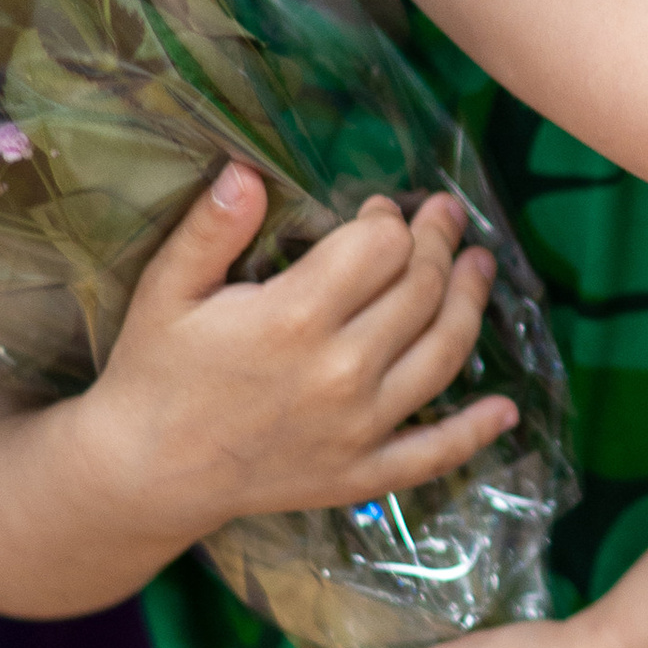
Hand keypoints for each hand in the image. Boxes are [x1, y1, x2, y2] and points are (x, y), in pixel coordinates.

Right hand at [81, 166, 514, 545]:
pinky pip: (434, 453)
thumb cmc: (154, 372)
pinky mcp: (361, 475)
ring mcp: (358, 429)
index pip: (381, 249)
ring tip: (480, 267)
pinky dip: (475, 432)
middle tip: (445, 217)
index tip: (380, 211)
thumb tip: (247, 172)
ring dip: (470, 305)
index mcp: (294, 318)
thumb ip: (211, 228)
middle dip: (438, 243)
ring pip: (442, 355)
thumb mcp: (167, 289)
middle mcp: (340, 372)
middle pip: (420, 291)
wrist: (142, 473)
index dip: (389, 220)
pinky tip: (505, 408)